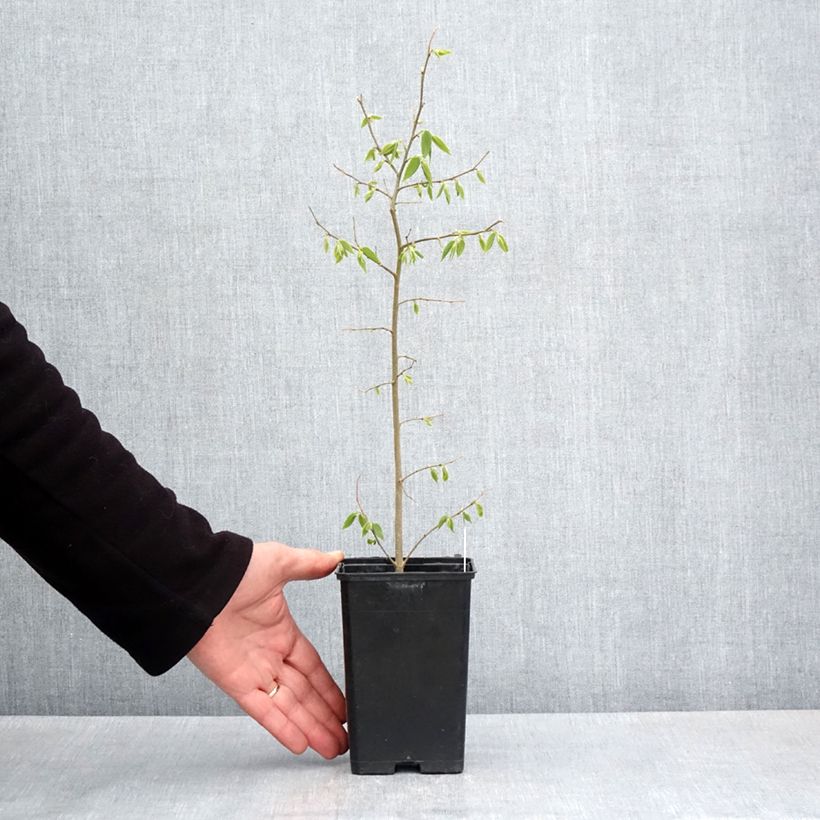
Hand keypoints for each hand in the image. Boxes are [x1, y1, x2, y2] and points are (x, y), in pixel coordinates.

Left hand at [187, 541, 347, 758]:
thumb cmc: (234, 570)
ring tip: (333, 748)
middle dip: (325, 717)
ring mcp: (254, 672)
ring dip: (311, 728)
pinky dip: (282, 727)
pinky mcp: (237, 683)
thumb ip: (309, 564)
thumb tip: (336, 556)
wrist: (198, 584)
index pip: (313, 667)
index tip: (345, 706)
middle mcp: (270, 656)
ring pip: (289, 707)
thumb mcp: (279, 562)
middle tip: (345, 738)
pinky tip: (300, 744)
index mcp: (282, 631)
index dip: (330, 688)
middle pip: (305, 694)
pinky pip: (264, 711)